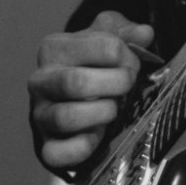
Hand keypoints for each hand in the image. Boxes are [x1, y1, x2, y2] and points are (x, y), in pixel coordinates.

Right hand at [28, 10, 155, 174]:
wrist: (72, 94)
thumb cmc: (91, 61)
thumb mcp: (107, 36)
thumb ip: (126, 32)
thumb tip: (145, 34)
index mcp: (54, 48)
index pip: (98, 46)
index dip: (125, 55)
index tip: (134, 61)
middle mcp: (40, 80)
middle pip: (76, 82)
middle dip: (115, 83)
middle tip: (129, 84)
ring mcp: (40, 115)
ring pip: (66, 117)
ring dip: (101, 113)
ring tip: (114, 107)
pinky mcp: (45, 145)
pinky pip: (58, 153)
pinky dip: (83, 146)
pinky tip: (98, 135)